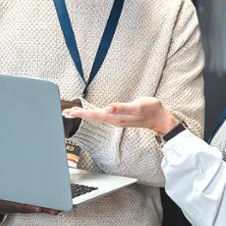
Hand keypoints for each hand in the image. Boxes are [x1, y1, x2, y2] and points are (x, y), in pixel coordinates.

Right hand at [0, 191, 60, 214]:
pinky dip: (49, 202)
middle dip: (45, 207)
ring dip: (50, 205)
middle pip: (33, 206)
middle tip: (57, 209)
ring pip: (39, 204)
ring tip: (62, 207)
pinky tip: (60, 201)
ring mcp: (23, 204)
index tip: (38, 207)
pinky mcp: (26, 202)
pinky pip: (39, 201)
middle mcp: (17, 206)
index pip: (19, 206)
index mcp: (7, 205)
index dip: (28, 207)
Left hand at [62, 97, 180, 135]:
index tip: (70, 112)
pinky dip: (92, 114)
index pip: (95, 115)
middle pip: (93, 117)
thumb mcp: (139, 106)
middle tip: (64, 113)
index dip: (82, 113)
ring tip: (72, 112)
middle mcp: (114, 120)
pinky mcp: (118, 117)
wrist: (160, 118)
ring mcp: (116, 119)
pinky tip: (89, 113)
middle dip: (79, 115)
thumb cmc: (151, 110)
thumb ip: (123, 108)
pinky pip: (102, 116)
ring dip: (84, 115)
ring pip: (96, 117)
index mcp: (116, 117)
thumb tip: (107, 107)